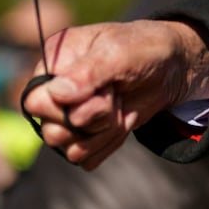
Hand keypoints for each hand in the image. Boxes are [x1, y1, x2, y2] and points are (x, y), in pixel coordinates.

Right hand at [21, 19, 208, 170]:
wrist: (171, 67)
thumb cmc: (145, 49)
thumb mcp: (121, 52)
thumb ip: (89, 72)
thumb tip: (57, 93)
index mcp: (54, 60)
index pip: (36, 101)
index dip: (72, 104)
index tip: (105, 88)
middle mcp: (54, 90)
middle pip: (52, 131)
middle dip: (93, 120)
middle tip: (115, 96)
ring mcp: (67, 115)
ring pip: (70, 149)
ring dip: (104, 132)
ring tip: (120, 106)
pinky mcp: (84, 135)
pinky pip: (86, 159)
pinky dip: (110, 143)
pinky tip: (122, 120)